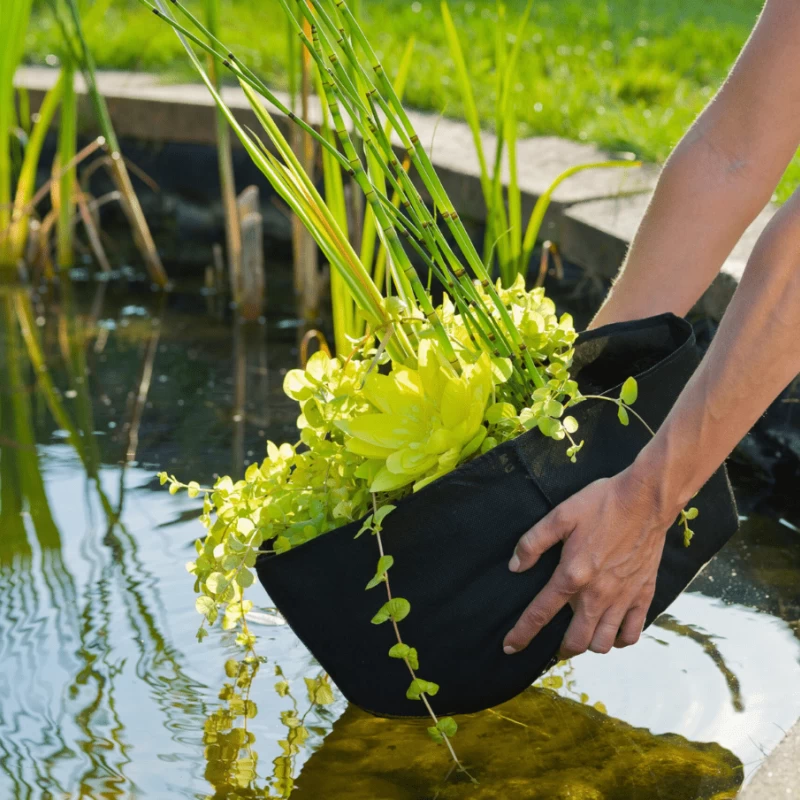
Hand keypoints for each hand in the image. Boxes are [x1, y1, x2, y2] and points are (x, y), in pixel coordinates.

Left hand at [503, 467, 678, 657]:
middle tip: (555, 643)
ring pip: (603, 644)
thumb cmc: (601, 505)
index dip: (522, 634)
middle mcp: (597, 594)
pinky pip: (631, 634)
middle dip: (560, 648)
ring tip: (582, 634)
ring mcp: (622, 598)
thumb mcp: (560, 515)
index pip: (540, 614)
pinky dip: (619, 640)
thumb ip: (533, 543)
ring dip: (589, 645)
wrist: (646, 501)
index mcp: (572, 575)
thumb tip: (515, 567)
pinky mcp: (643, 595)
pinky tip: (611, 631)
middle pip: (575, 640)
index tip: (510, 648)